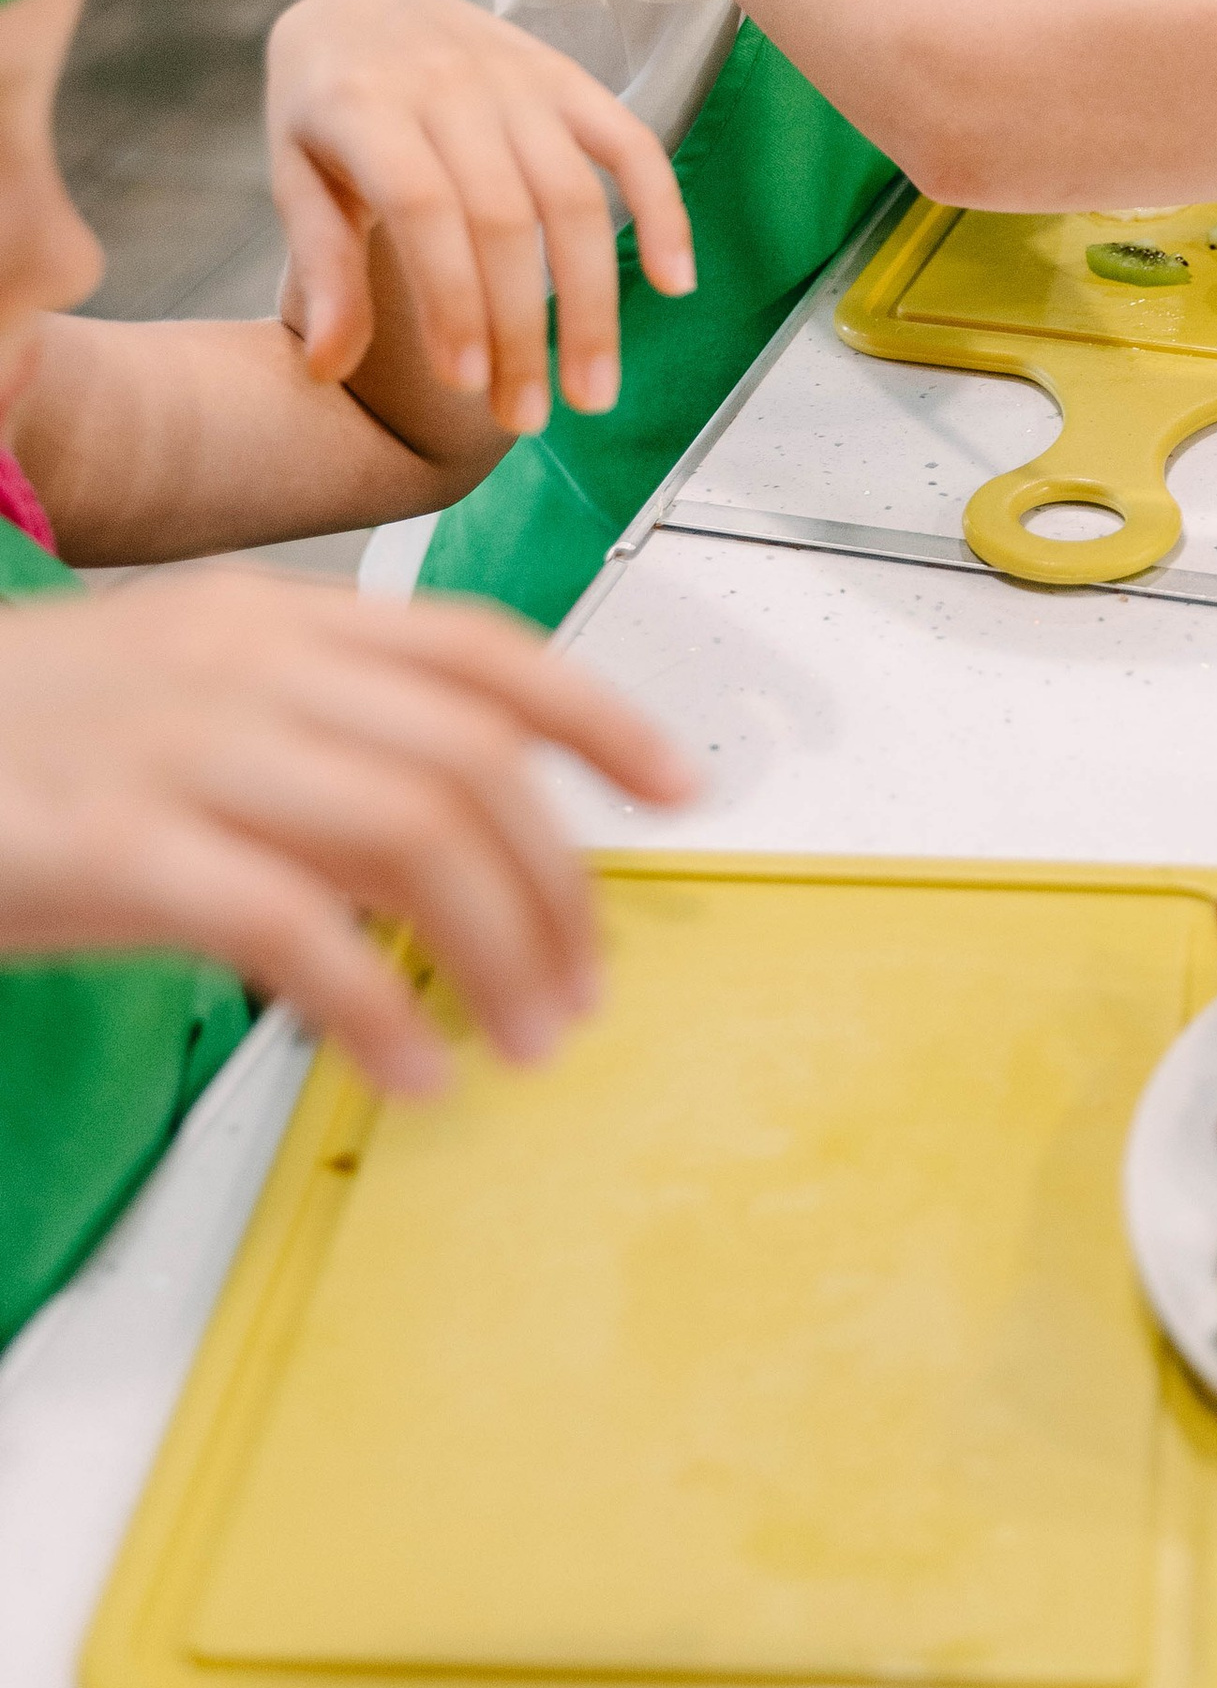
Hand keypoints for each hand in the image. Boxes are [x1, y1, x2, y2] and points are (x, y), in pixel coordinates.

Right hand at [0, 570, 694, 1094]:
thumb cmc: (28, 744)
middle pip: (469, 758)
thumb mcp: (185, 695)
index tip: (679, 787)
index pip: (480, 650)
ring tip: (533, 1036)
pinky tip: (415, 1067)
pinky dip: (380, 1006)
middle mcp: (245, 666)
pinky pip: (294, 929)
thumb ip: (319, 732)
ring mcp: (180, 751)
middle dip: (558, 880)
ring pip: (411, 832)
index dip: (598, 716)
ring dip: (501, 947)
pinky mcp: (116, 849)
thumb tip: (461, 827)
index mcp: (275, 620)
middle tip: (588, 980)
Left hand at [268, 0, 694, 440]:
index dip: (450, 299)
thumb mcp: (294, 175)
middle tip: (530, 419)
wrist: (361, 1)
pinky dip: (662, 210)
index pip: (425, 209)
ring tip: (595, 391)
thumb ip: (321, 267)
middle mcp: (450, 85)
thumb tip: (329, 371)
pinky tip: (674, 285)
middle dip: (524, 330)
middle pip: (506, 217)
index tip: (466, 385)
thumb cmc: (322, 107)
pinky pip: (631, 142)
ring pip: (574, 195)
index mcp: (365, 105)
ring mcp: (519, 78)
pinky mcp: (568, 78)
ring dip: (593, 301)